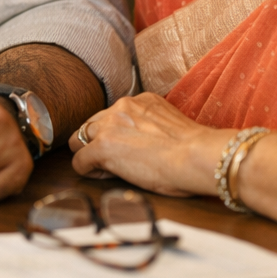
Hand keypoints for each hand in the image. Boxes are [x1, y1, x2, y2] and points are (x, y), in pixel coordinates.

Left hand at [68, 93, 231, 196]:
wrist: (197, 156)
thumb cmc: (194, 151)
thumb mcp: (168, 125)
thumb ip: (149, 126)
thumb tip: (142, 143)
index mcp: (139, 101)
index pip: (111, 115)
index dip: (113, 136)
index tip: (125, 150)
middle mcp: (121, 107)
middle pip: (91, 124)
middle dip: (97, 143)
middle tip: (113, 161)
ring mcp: (110, 126)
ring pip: (79, 139)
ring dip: (90, 154)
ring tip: (108, 169)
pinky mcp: (102, 146)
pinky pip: (79, 160)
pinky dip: (87, 170)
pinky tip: (103, 176)